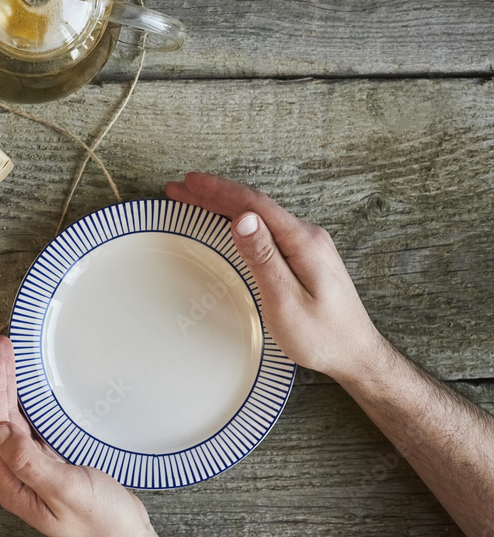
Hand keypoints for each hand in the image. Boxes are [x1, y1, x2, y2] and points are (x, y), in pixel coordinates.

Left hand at [0, 335, 205, 536]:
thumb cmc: (102, 523)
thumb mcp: (66, 489)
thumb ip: (30, 462)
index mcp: (14, 484)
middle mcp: (18, 476)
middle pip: (0, 419)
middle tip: (2, 347)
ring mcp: (34, 470)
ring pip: (14, 421)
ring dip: (11, 388)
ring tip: (10, 357)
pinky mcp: (52, 465)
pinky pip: (32, 427)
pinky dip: (29, 403)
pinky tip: (31, 389)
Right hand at [165, 172, 388, 381]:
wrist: (355, 354)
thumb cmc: (321, 336)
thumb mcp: (285, 300)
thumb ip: (264, 257)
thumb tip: (242, 219)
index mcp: (303, 241)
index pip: (254, 204)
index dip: (218, 190)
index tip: (189, 181)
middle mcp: (307, 236)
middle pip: (254, 205)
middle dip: (214, 194)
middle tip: (180, 187)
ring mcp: (307, 245)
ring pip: (258, 216)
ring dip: (224, 205)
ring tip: (194, 199)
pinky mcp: (304, 257)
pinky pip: (266, 230)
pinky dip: (239, 222)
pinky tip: (226, 222)